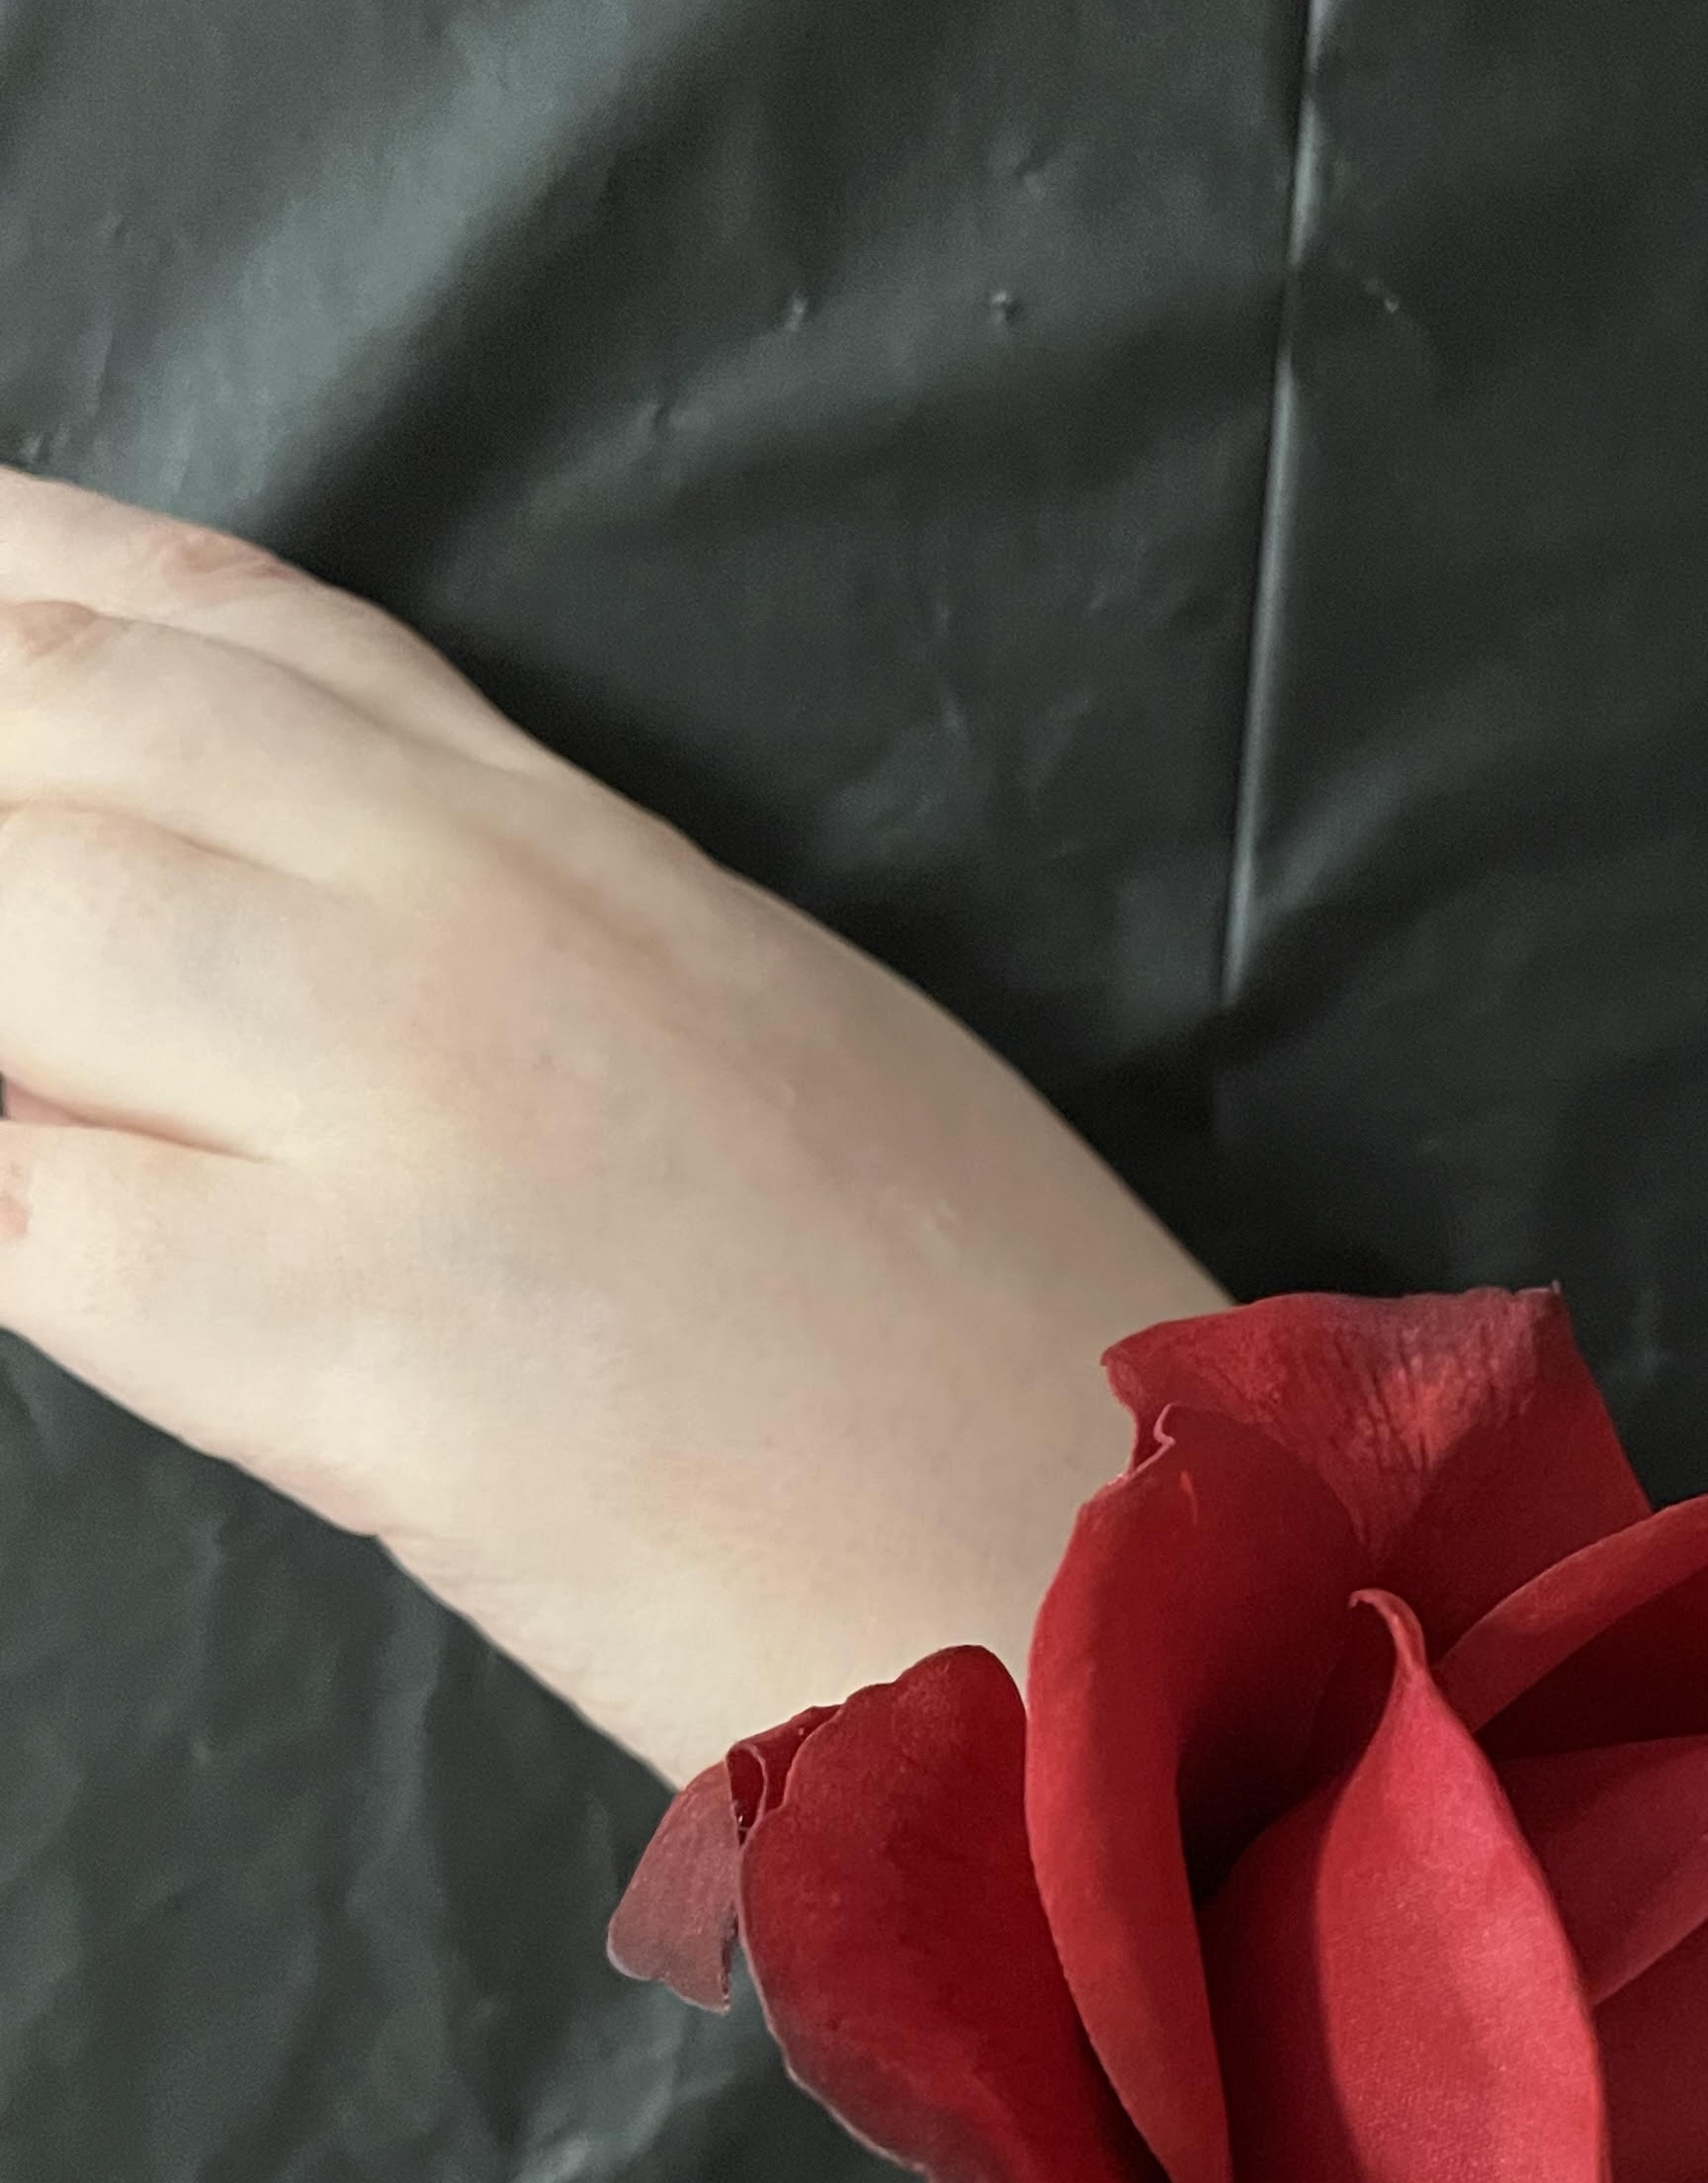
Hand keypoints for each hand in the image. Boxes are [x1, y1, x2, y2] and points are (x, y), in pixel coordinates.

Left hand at [0, 474, 1214, 1781]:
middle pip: (81, 743)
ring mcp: (432, 1120)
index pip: (251, 640)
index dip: (25, 578)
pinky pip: (36, 1218)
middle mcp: (503, 932)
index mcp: (611, 863)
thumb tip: (290, 961)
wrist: (1123, 1604)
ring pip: (26, 925)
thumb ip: (547, 965)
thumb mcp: (793, 1064)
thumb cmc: (987, 1368)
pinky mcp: (377, 1353)